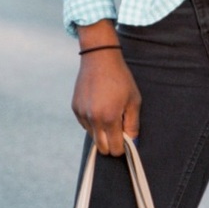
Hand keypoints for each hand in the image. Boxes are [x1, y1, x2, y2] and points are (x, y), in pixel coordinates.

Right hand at [72, 23, 140, 155]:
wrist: (100, 58)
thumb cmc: (121, 79)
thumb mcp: (133, 101)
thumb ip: (133, 124)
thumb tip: (132, 142)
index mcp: (109, 118)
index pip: (114, 148)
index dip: (122, 148)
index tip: (126, 140)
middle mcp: (93, 119)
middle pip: (101, 148)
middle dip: (111, 144)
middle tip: (119, 131)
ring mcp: (82, 114)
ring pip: (92, 136)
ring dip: (101, 132)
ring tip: (109, 113)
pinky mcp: (75, 108)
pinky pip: (85, 124)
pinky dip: (92, 122)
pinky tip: (99, 106)